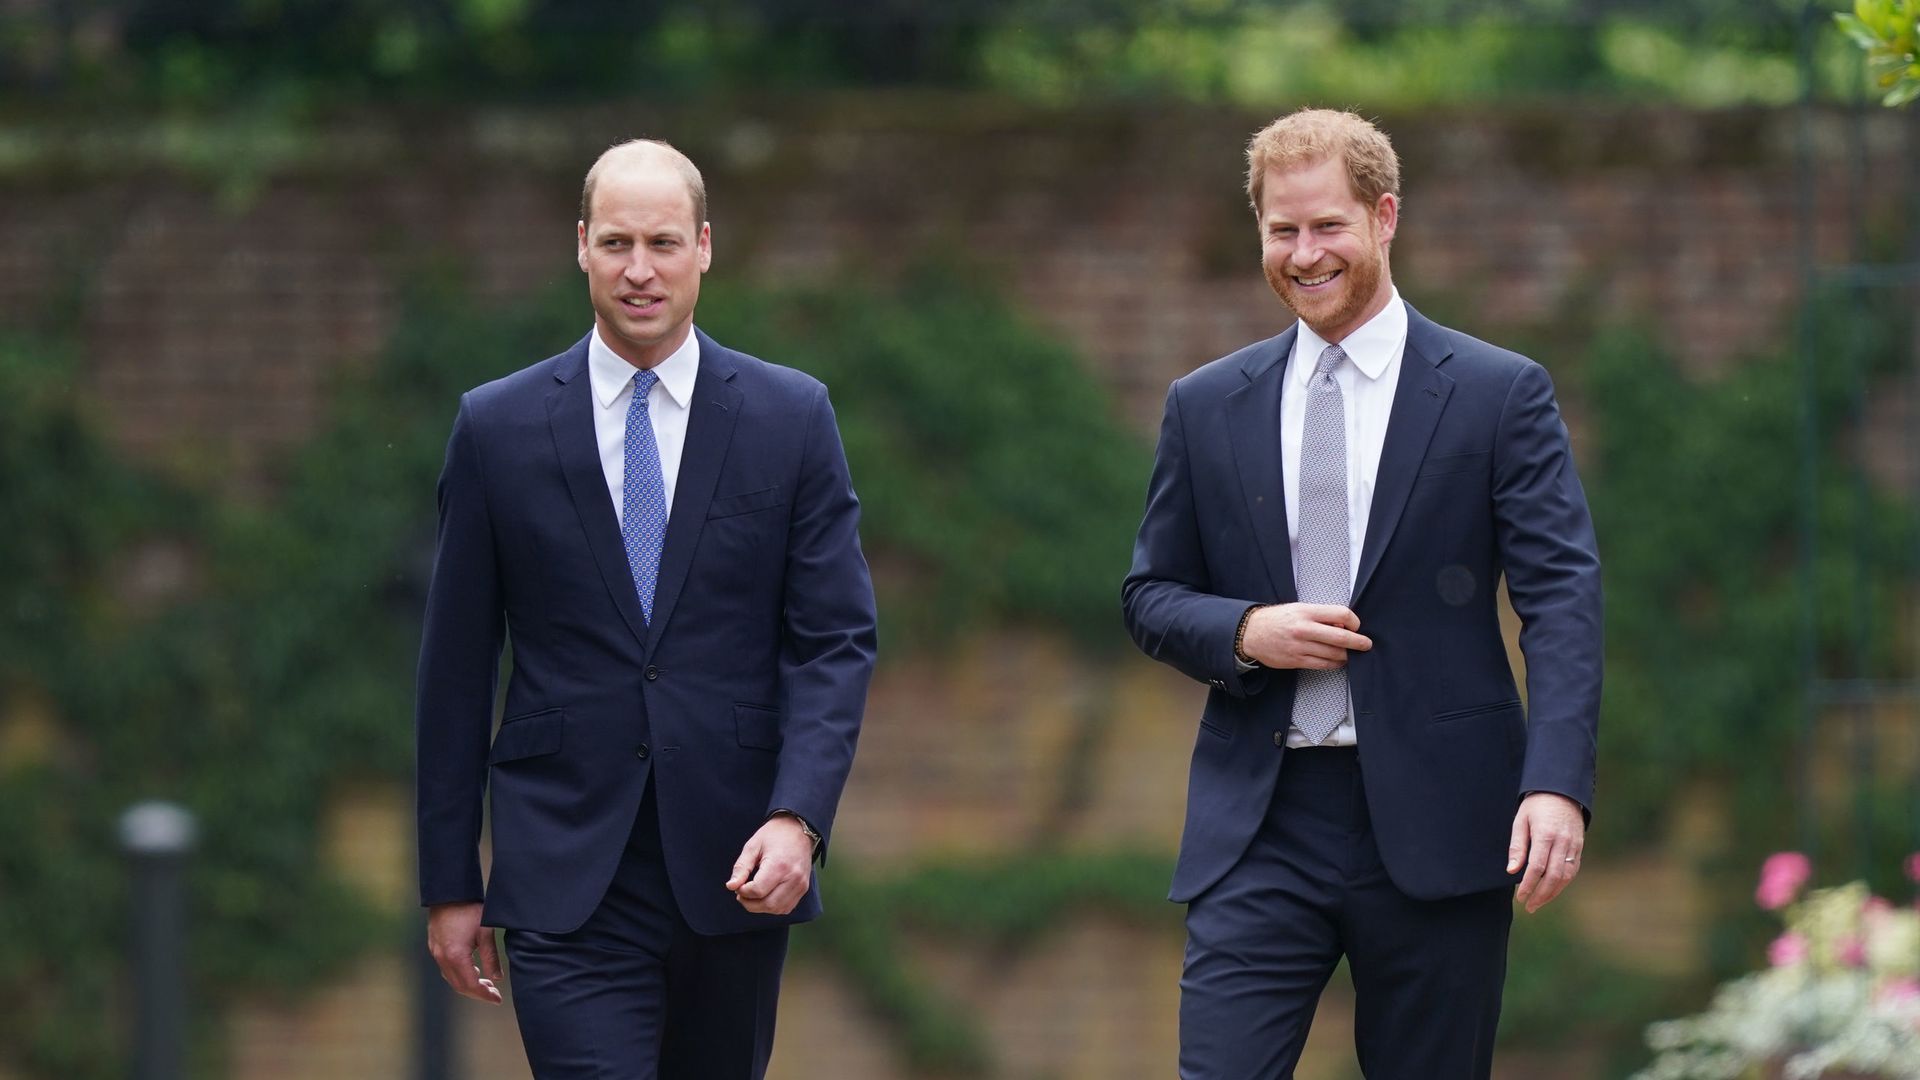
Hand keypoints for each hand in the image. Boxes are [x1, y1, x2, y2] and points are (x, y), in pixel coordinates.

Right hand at [426, 901, 502, 1003]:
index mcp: (456, 956)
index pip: (471, 985)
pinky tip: (472, 971)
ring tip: (485, 983)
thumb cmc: (470, 910)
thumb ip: (491, 957)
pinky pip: (446, 969)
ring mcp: (436, 953)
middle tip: (494, 994)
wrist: (449, 893)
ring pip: (451, 978)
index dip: (485, 995)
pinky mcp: (434, 947)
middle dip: (478, 993)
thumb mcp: (485, 933)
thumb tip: (497, 978)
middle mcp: (443, 958)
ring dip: (468, 984)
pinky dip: (459, 975)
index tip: (498, 999)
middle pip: (460, 986)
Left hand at [726, 815, 813, 914]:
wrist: (799, 829)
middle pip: (768, 904)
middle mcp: (793, 877)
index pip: (758, 891)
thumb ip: (741, 868)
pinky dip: (773, 907)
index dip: (743, 891)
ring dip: (761, 907)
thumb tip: (731, 886)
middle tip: (741, 894)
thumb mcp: (753, 846)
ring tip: (752, 895)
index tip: (738, 885)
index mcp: (779, 865)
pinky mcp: (803, 888)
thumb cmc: (774, 836)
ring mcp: (800, 884)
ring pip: (777, 909)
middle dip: (749, 903)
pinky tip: (765, 896)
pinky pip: (786, 907)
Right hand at [1239, 604, 1371, 669]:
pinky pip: (1323, 665)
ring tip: (1348, 653)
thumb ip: (1320, 615)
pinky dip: (1334, 664)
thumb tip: (1343, 624)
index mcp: (1306, 611)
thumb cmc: (1276, 619)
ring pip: (1334, 653)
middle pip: (1341, 636)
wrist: (1250, 633)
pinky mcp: (1296, 660)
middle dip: (1358, 642)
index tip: (1356, 626)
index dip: (1354, 621)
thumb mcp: (1298, 608)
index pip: (1340, 614)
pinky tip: (1337, 661)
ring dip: (1346, 655)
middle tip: (1366, 644)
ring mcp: (1300, 646)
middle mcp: (1304, 628)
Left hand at [1508, 793, 1585, 913]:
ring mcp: (1574, 845)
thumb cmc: (1536, 805)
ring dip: (1553, 893)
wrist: (1562, 791)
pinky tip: (1552, 890)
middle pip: (1554, 876)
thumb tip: (1512, 870)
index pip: (1537, 867)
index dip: (1528, 884)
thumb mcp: (1520, 820)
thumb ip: (1517, 846)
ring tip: (1539, 903)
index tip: (1520, 896)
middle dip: (1541, 895)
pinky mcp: (1579, 847)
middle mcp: (1562, 842)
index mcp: (1545, 834)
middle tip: (1529, 906)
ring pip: (1566, 876)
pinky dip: (1563, 883)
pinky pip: (1573, 870)